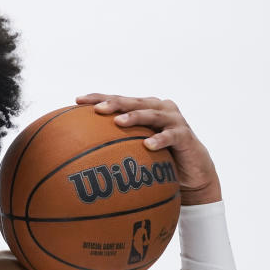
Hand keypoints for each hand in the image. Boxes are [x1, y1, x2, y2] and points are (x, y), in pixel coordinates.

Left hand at [75, 93, 220, 204]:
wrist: (191, 172)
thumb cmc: (158, 159)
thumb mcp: (134, 150)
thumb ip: (114, 146)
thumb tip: (79, 154)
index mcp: (143, 108)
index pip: (118, 99)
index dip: (98, 97)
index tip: (77, 100)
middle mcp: (158, 108)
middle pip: (133, 102)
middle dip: (114, 103)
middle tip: (97, 109)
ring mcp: (173, 120)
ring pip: (151, 114)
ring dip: (135, 117)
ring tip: (119, 122)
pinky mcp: (185, 135)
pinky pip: (171, 136)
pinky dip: (160, 139)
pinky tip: (148, 145)